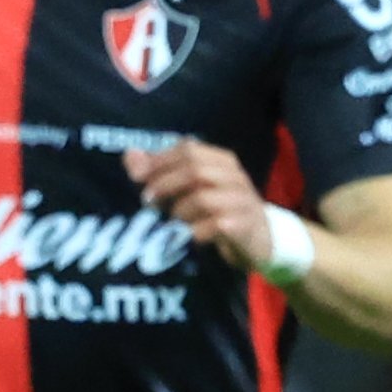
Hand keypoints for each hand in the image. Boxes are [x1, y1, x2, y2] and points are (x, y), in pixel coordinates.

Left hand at [125, 141, 277, 276]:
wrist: (261, 241)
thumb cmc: (220, 211)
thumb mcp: (192, 189)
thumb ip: (161, 171)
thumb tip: (130, 156)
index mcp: (222, 161)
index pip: (188, 149)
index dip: (160, 160)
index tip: (137, 177)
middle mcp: (234, 176)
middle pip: (195, 170)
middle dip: (165, 183)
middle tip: (147, 200)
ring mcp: (242, 201)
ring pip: (203, 198)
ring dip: (180, 210)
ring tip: (173, 222)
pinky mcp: (244, 226)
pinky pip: (214, 225)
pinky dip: (196, 231)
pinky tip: (191, 236)